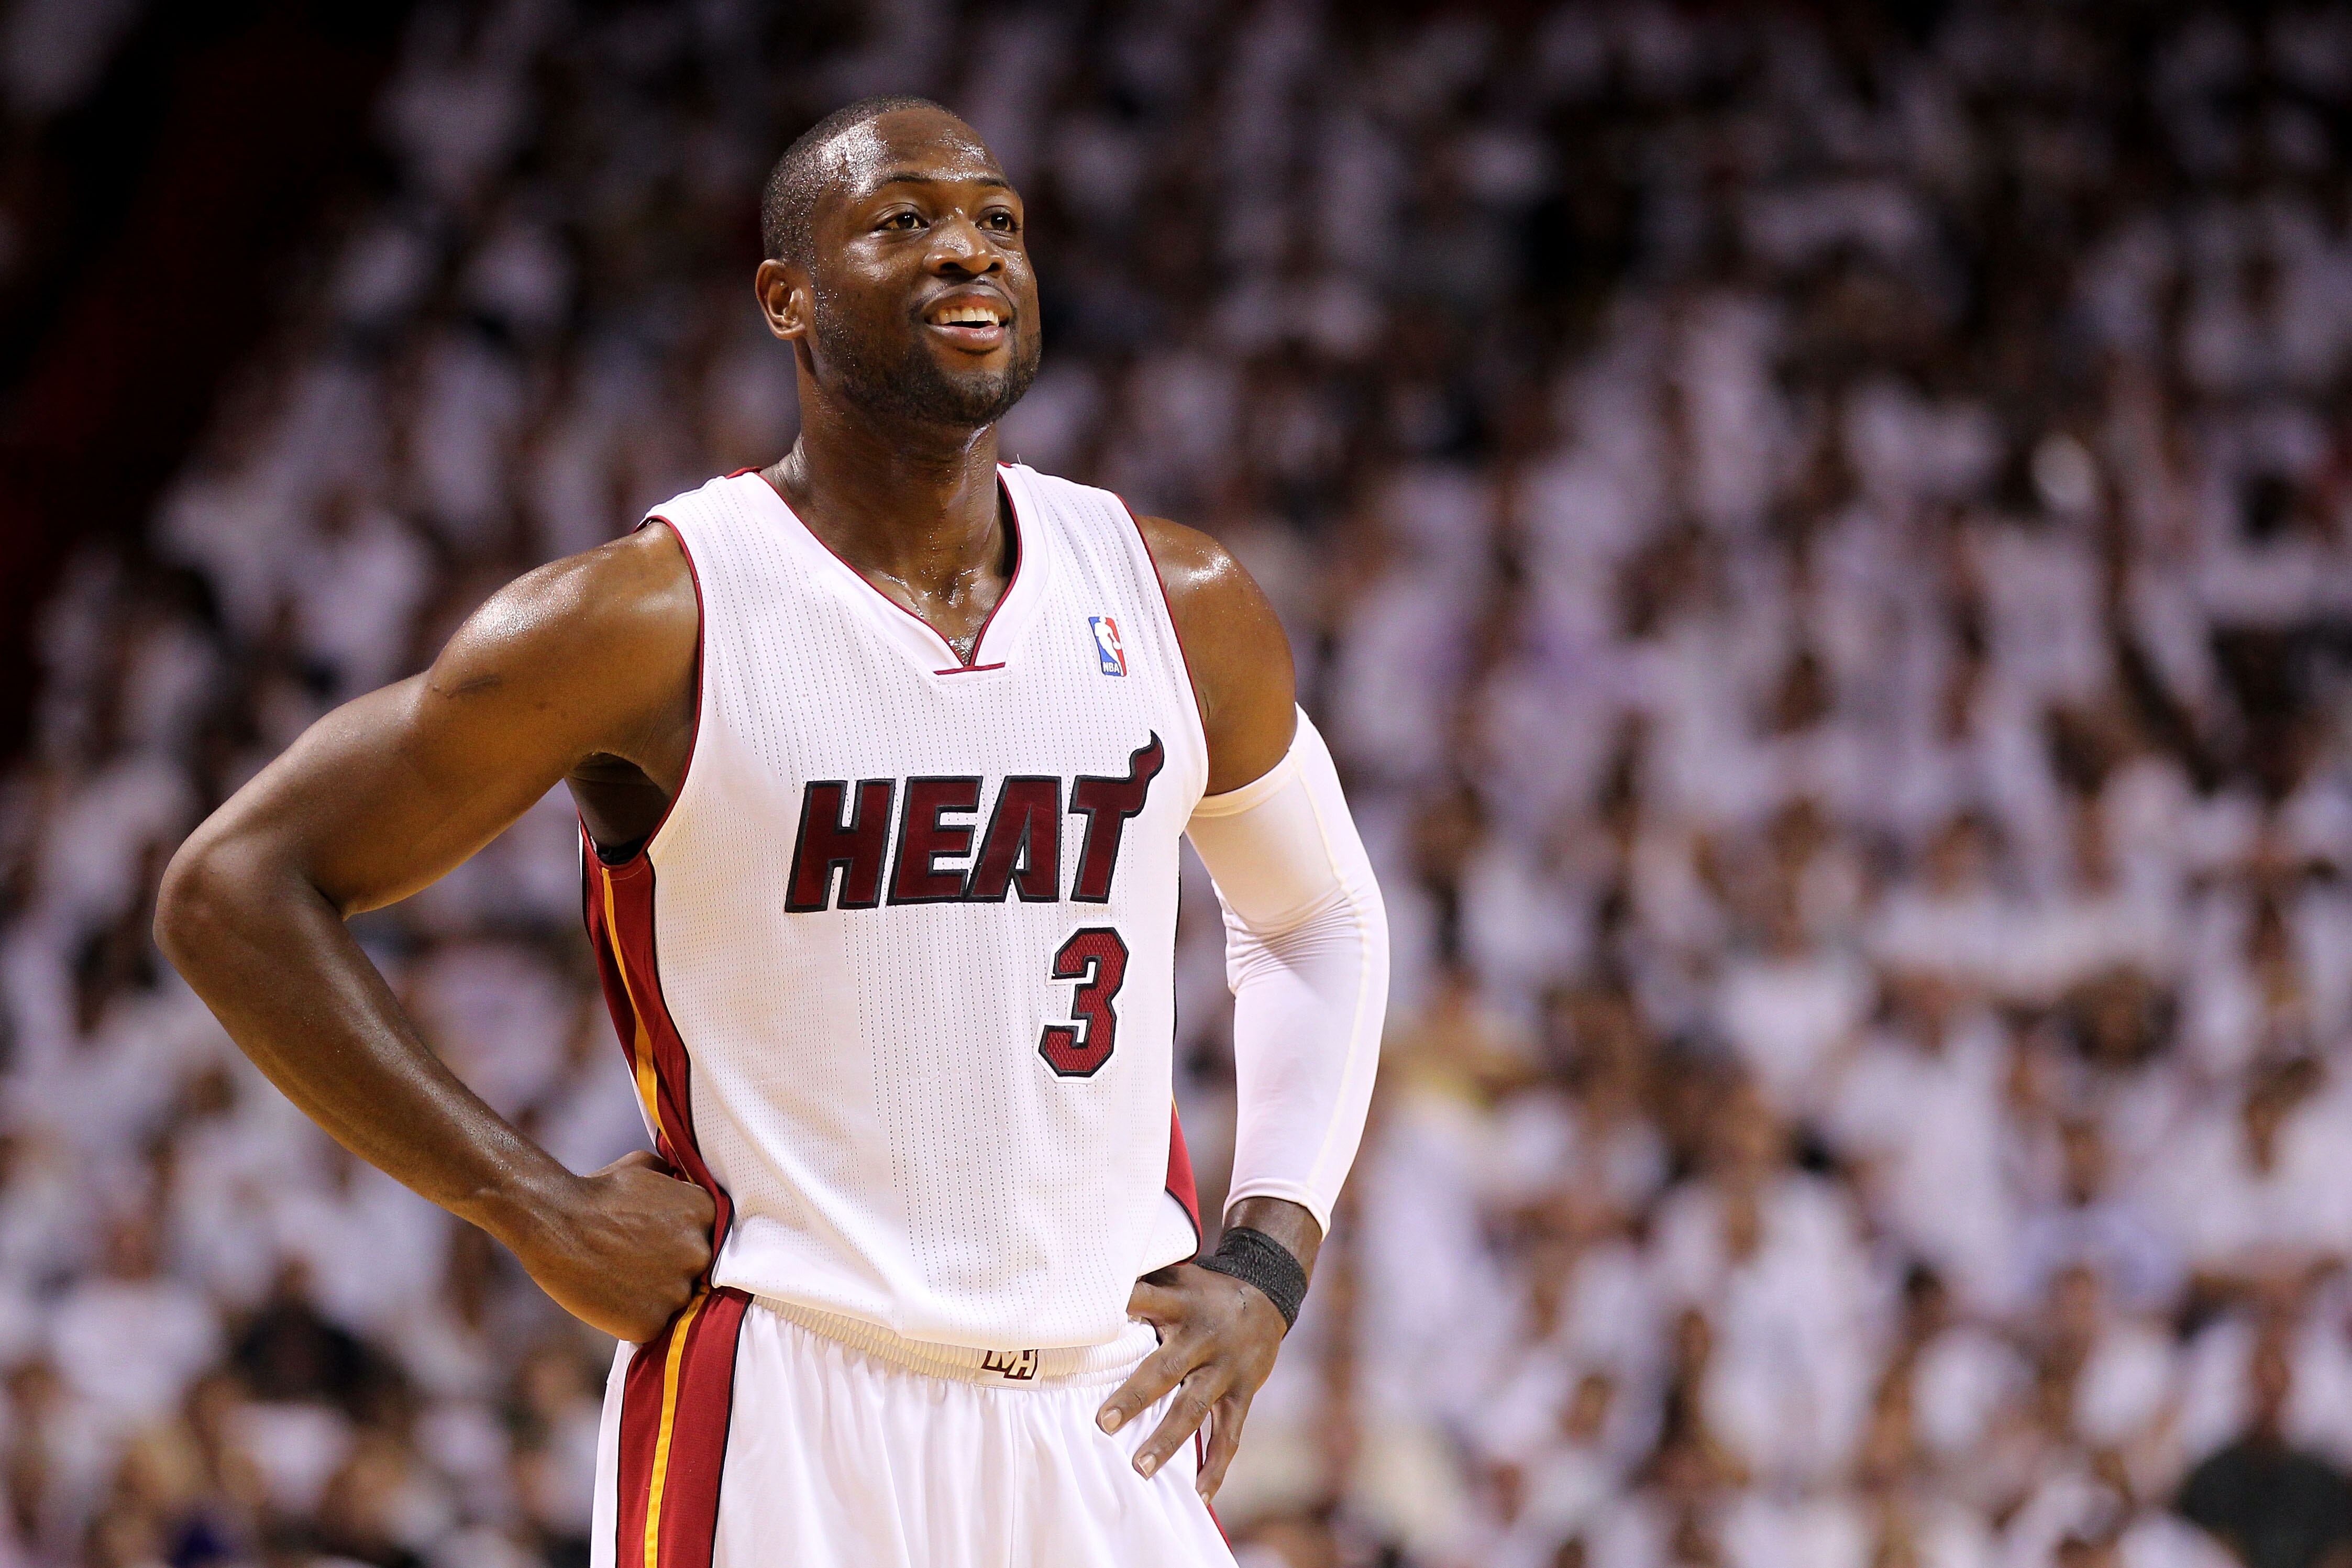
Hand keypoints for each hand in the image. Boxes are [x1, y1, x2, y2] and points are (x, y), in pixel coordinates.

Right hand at [505, 1150, 714, 1342]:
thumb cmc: (597, 1191)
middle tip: (638, 1261)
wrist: (555, 1221)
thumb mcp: (646, 1167)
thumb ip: (674, 1180)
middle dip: (672, 1268)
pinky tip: (613, 1298)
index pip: (708, 1236)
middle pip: (697, 1271)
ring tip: (621, 1278)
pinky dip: (634, 1317)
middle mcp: (700, 1253)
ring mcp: (678, 1291)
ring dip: (654, 1295)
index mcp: (706, 1213)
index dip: (681, 1241)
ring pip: (676, 1301)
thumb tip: (683, 1180)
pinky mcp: (651, 1322)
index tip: (658, 1240)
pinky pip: (652, 1325)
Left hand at [1095, 1261, 1285, 1499]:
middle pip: (1166, 1369)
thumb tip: (1090, 1277)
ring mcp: (1224, 1369)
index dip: (1125, 1306)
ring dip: (1168, 1440)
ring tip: (1140, 1469)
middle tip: (1104, 1423)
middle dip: (1135, 1397)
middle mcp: (1202, 1337)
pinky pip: (1230, 1434)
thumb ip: (1143, 1282)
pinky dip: (1216, 1465)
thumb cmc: (1204, 1290)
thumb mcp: (1178, 1276)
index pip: (1147, 1300)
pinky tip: (1199, 1493)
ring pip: (1194, 1408)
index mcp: (1181, 1304)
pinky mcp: (1242, 1393)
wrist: (1267, 1295)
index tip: (1093, 1320)